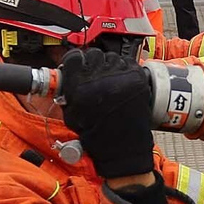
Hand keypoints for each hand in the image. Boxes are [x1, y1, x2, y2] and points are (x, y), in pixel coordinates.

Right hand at [59, 47, 153, 180]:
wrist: (123, 148)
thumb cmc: (96, 135)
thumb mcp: (71, 114)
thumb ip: (67, 92)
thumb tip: (66, 74)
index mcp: (81, 87)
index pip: (74, 58)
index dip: (74, 61)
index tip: (77, 65)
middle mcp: (101, 79)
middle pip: (93, 55)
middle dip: (92, 64)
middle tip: (94, 74)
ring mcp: (121, 77)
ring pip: (112, 57)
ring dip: (109, 66)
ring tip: (110, 81)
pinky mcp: (137, 78)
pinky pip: (128, 62)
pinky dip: (124, 70)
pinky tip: (122, 82)